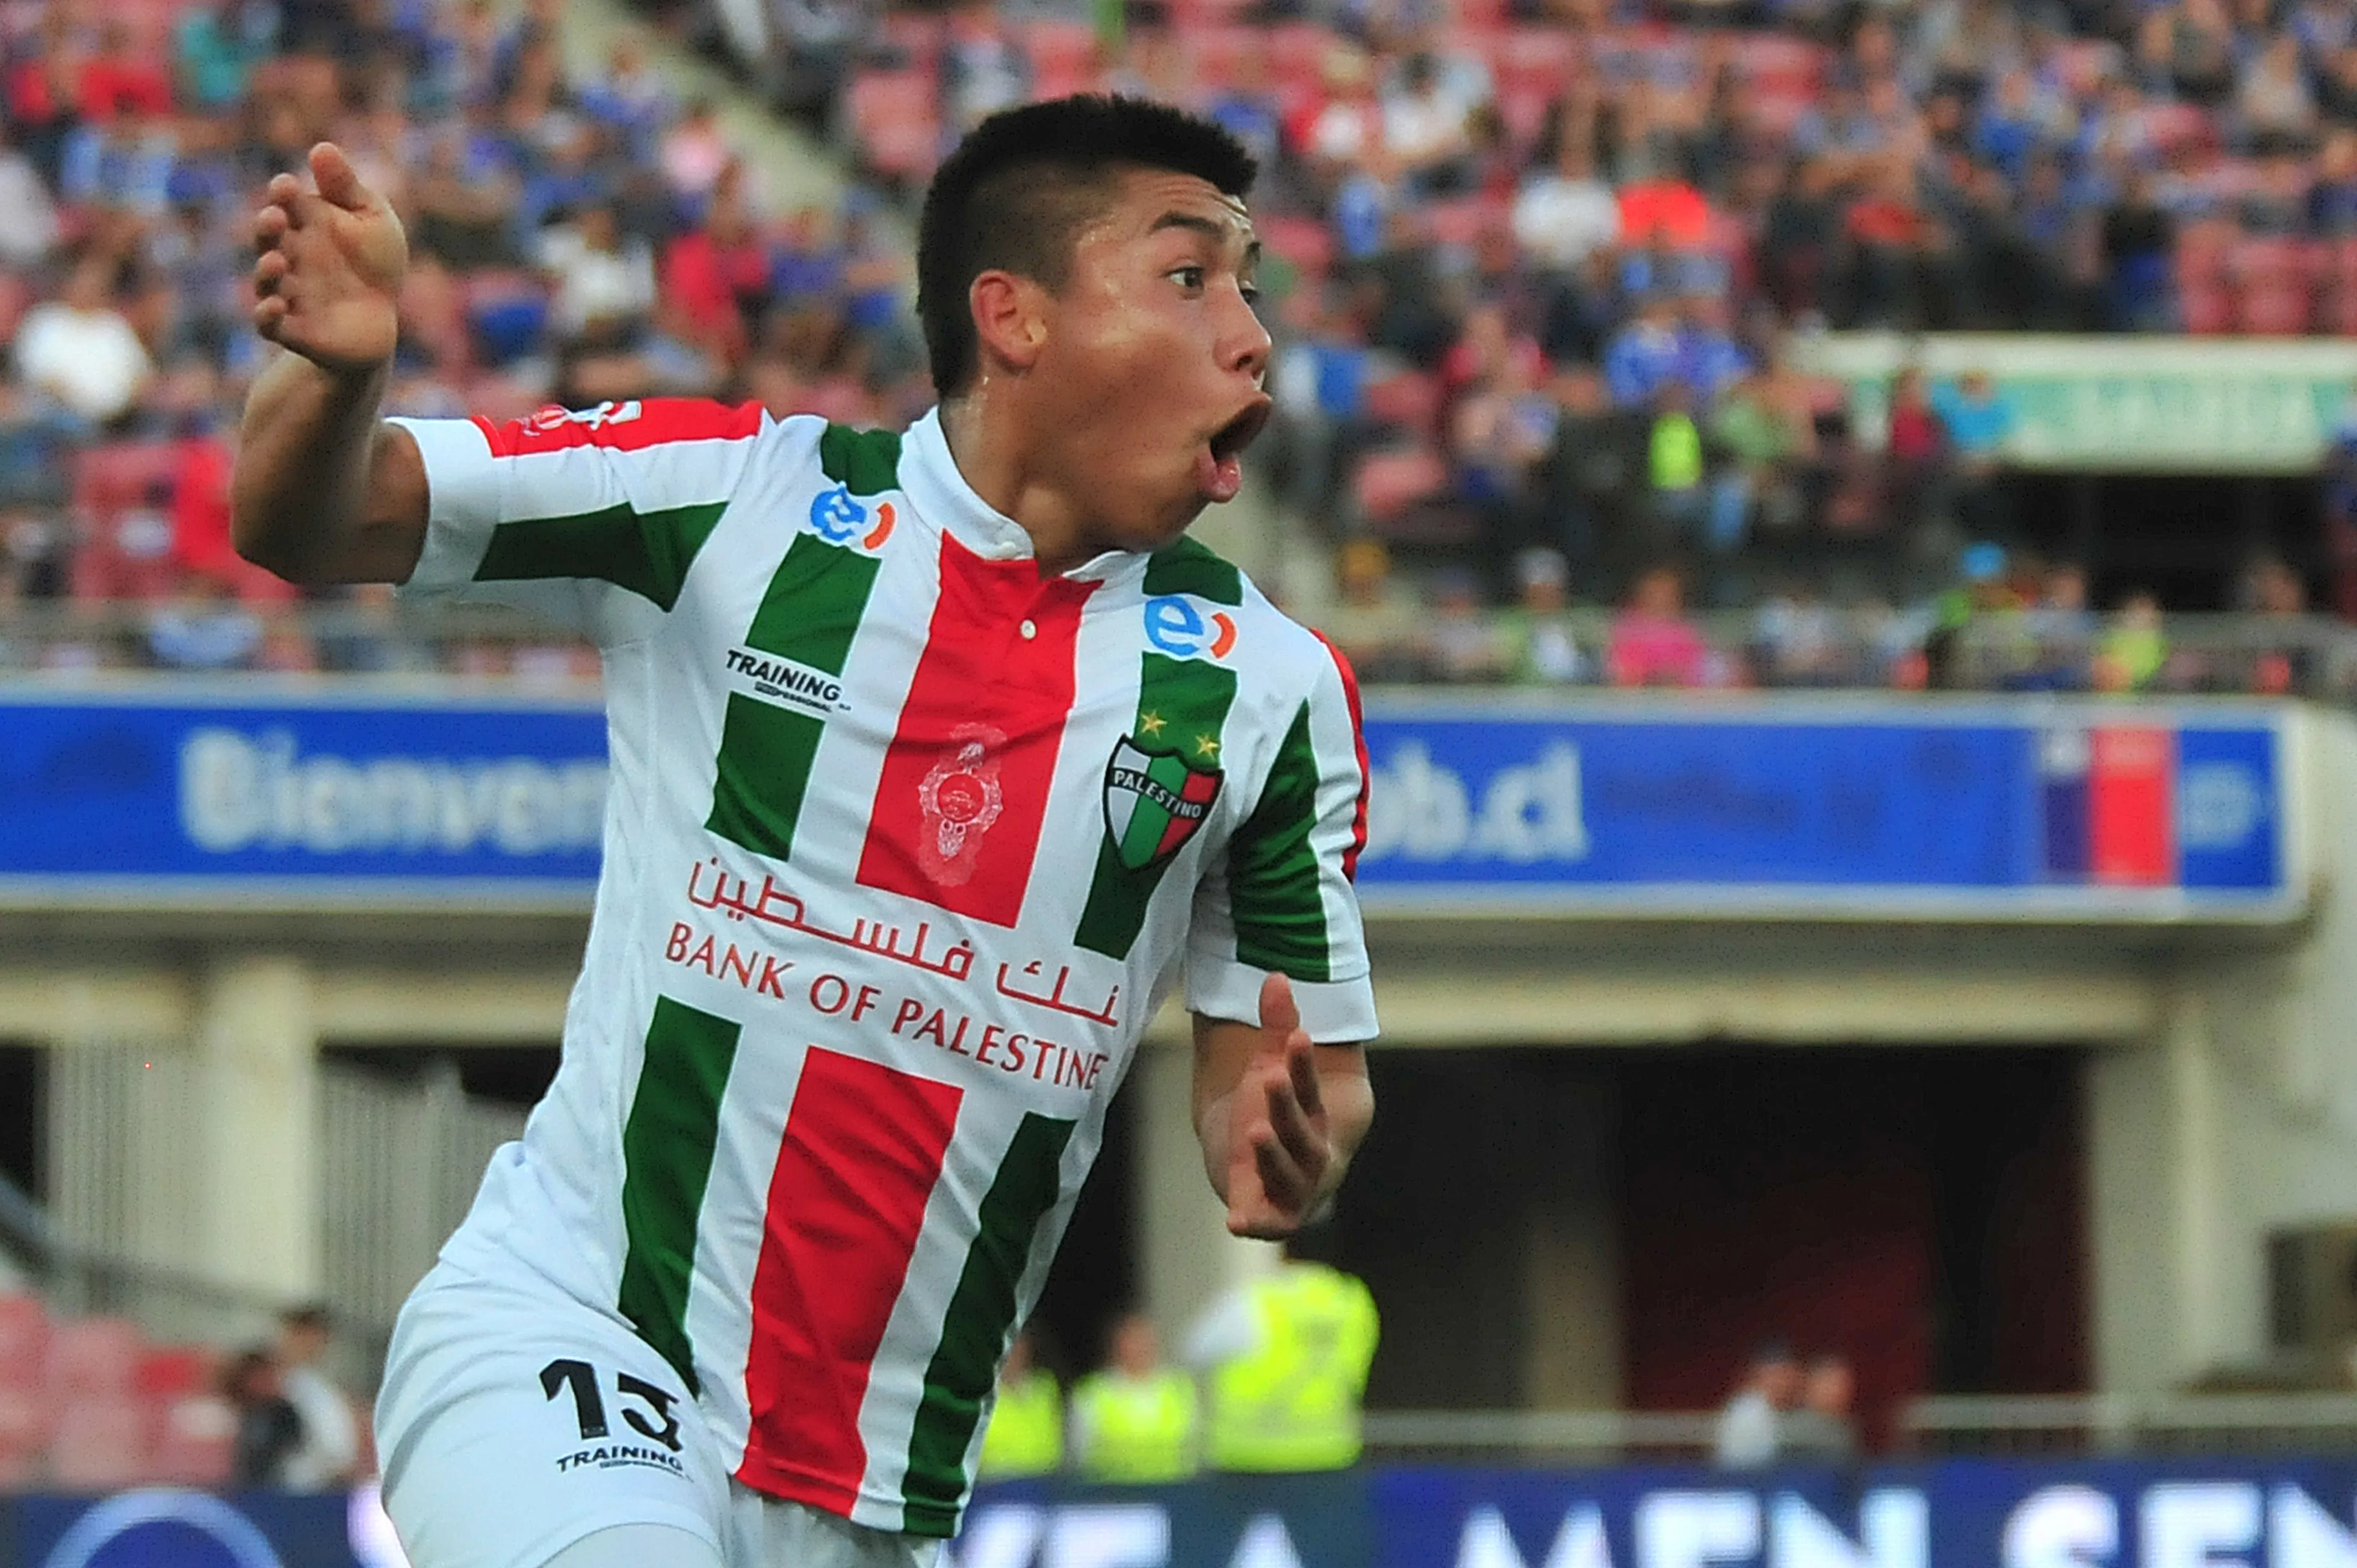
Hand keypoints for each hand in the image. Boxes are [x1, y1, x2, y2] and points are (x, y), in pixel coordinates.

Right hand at [251, 143, 405, 375]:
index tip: (288, 186)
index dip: (282, 195)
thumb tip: (322, 147)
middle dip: (267, 227)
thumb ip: (346, 188)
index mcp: (304, 225)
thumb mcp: (370, 220)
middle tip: (275, 217)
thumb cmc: (373, 263)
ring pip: (266, 280)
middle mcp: (289, 256)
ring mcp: (288, 293)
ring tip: (276, 260)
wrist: (379, 322)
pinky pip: (270, 324)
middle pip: (269, 239)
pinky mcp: (294, 330)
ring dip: (266, 270)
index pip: (286, 204)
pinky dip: (266, 315)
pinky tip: (274, 305)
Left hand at [1223, 973, 1333, 1239]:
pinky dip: (1254, 1223)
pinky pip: (1267, 1223)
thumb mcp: (1269, 1069)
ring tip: (1255, 1131)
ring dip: (1274, 1155)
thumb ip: (1275, 1028)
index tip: (1295, 1036)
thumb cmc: (1270, 1112)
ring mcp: (1293, 1188)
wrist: (1250, 1164)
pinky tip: (1236, 1221)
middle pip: (1303, 1131)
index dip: (1304, 1065)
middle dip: (1288, 1105)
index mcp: (1317, 1117)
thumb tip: (1276, 975)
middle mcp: (1313, 1155)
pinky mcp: (1271, 1217)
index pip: (1311, 1089)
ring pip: (1289, 1174)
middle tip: (1270, 1077)